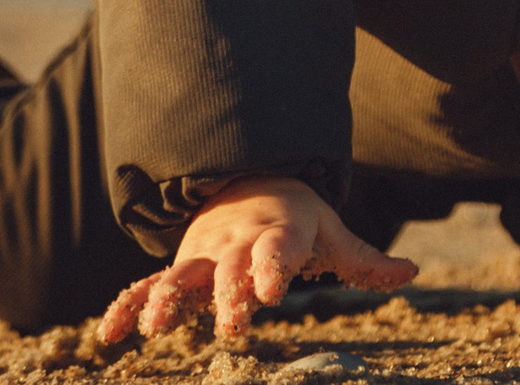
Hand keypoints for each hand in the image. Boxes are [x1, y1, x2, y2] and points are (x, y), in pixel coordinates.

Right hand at [94, 176, 416, 343]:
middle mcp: (234, 245)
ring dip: (166, 300)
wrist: (245, 183)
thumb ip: (363, 260)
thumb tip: (412, 271)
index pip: (278, 249)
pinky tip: (107, 336)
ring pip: (179, 277)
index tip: (272, 289)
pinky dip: (126, 308)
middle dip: (227, 295)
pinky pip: (145, 287)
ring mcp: (200, 257)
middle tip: (229, 326)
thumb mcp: (329, 233)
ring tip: (156, 328)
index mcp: (276, 234)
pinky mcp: (177, 271)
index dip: (275, 266)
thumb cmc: (294, 219)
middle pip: (228, 269)